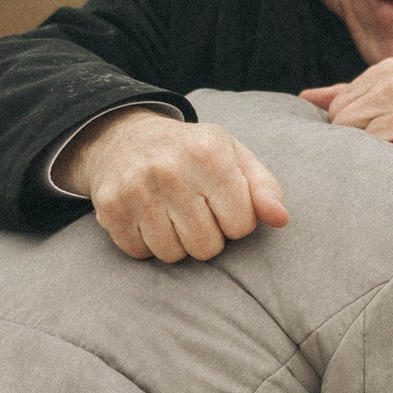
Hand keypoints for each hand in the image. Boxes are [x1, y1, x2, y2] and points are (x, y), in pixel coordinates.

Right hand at [57, 107, 291, 262]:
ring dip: (176, 243)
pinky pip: (140, 253)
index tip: (223, 206)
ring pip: (173, 254)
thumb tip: (282, 219)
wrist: (125, 138)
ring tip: (171, 215)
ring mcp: (136, 188)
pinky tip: (147, 218)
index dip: (236, 222)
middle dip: (207, 237)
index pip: (241, 225)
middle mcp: (170, 169)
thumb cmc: (191, 154)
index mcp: (209, 153)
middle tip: (196, 213)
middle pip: (207, 247)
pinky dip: (146, 244)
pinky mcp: (110, 207)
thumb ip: (264, 188)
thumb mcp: (233, 157)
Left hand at [300, 59, 392, 207]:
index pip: (336, 108)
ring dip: (376, 165)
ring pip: (356, 146)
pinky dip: (389, 178)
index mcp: (391, 69)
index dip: (355, 134)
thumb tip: (305, 98)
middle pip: (341, 126)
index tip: (391, 139)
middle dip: (360, 149)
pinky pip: (377, 165)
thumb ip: (353, 99)